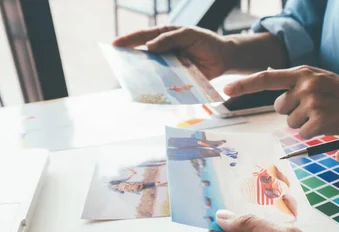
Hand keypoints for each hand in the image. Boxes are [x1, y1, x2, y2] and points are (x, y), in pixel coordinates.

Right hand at [113, 26, 232, 79]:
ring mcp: (170, 64)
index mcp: (165, 36)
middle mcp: (164, 50)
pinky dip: (158, 85)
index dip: (129, 40)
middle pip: (144, 54)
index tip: (115, 45)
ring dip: (144, 74)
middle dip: (131, 59)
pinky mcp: (177, 77)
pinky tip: (152, 89)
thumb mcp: (189, 35)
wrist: (223, 58)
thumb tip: (150, 46)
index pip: (144, 36)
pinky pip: (165, 81)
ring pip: (153, 69)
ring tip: (132, 79)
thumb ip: (170, 39)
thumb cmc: (205, 42)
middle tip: (119, 65)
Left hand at [224, 66, 338, 137]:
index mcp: (303, 72)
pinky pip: (303, 133)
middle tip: (314, 108)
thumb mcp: (318, 78)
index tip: (225, 90)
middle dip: (292, 111)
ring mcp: (311, 102)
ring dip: (304, 123)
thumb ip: (294, 80)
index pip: (266, 78)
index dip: (244, 85)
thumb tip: (267, 76)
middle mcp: (305, 84)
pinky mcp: (318, 120)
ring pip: (292, 122)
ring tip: (324, 115)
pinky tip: (328, 125)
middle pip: (280, 107)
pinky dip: (313, 133)